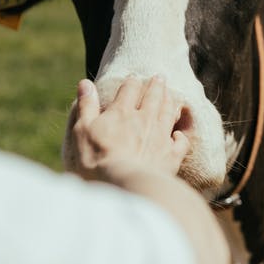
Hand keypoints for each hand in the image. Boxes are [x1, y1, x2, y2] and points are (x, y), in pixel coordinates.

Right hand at [70, 76, 189, 181]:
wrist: (123, 186)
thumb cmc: (96, 160)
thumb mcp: (82, 130)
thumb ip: (86, 106)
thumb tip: (85, 83)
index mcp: (121, 112)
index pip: (129, 90)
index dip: (131, 82)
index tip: (133, 78)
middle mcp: (144, 120)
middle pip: (153, 97)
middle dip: (156, 85)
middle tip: (160, 77)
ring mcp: (160, 138)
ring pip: (168, 113)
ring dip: (170, 101)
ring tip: (171, 94)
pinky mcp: (171, 157)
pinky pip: (181, 142)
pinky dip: (181, 135)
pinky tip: (179, 134)